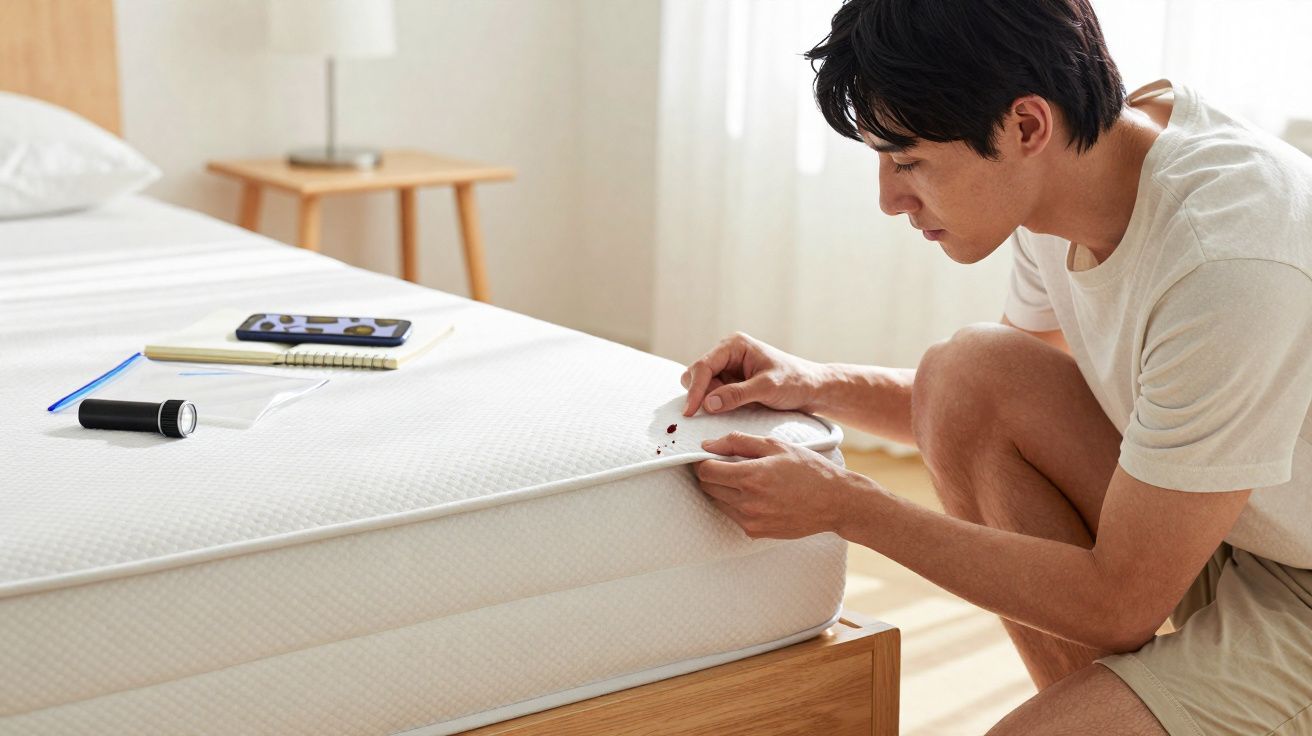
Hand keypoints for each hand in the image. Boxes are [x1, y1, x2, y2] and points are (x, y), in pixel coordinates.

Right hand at [680, 332, 829, 416]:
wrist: (812, 388)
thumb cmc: (795, 382)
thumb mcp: (767, 388)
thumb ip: (737, 394)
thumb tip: (707, 403)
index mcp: (734, 345)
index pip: (703, 366)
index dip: (694, 390)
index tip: (690, 412)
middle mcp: (727, 353)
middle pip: (696, 374)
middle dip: (701, 393)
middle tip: (719, 410)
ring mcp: (727, 367)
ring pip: (701, 385)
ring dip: (709, 399)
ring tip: (735, 406)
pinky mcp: (730, 381)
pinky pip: (711, 393)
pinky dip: (715, 403)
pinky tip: (731, 409)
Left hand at [693, 431, 857, 539]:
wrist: (835, 502)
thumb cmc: (808, 469)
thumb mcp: (776, 446)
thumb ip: (738, 442)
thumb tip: (709, 445)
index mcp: (750, 477)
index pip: (706, 472)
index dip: (703, 462)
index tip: (708, 456)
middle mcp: (747, 502)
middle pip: (708, 488)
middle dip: (711, 475)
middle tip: (726, 465)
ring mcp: (751, 521)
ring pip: (719, 503)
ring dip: (724, 490)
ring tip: (746, 480)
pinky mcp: (756, 533)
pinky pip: (734, 516)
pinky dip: (737, 505)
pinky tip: (757, 496)